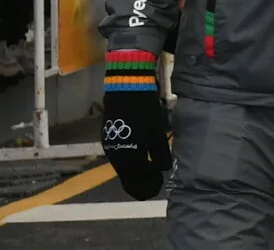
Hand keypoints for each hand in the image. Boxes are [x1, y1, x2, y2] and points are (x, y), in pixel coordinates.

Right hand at [100, 49, 173, 200]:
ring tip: (151, 171)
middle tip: (156, 182)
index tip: (159, 186)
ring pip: (123, 169)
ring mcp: (110, 147)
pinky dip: (130, 163)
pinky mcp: (108, 138)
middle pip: (128, 178)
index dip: (148, 187)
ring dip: (135, 173)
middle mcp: (116, 156)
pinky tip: (141, 159)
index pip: (136, 182)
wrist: (126, 87)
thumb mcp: (157, 130)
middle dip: (141, 182)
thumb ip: (160, 153)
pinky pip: (119, 158)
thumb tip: (164, 169)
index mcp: (128, 156)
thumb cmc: (145, 108)